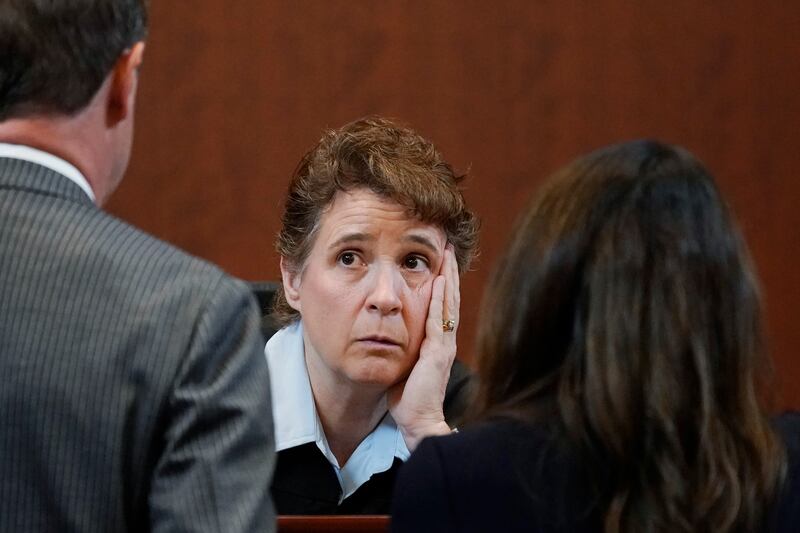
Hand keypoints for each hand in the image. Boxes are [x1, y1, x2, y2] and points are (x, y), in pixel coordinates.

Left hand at [388, 244, 459, 450]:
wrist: (419, 422)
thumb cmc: (408, 398)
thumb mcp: (403, 365)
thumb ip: (401, 348)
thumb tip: (384, 337)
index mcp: (436, 342)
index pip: (441, 305)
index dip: (442, 283)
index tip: (440, 261)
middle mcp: (443, 340)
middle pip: (449, 298)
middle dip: (448, 272)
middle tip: (448, 247)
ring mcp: (443, 344)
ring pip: (448, 303)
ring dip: (448, 277)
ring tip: (447, 254)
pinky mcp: (438, 351)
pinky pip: (440, 319)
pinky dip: (441, 298)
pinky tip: (439, 280)